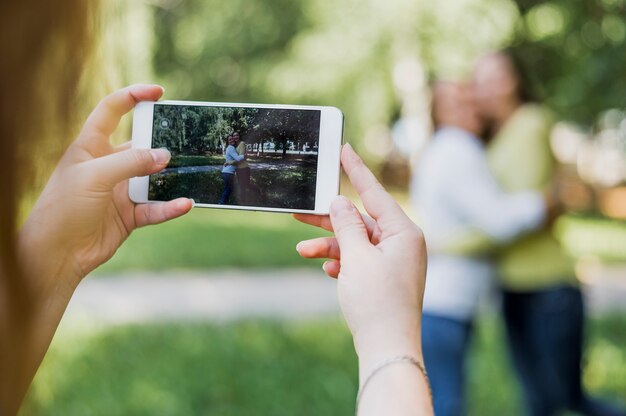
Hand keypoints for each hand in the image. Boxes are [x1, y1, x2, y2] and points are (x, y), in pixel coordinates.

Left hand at [20, 84, 192, 286]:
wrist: (57, 253)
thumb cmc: (64, 208)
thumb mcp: (94, 176)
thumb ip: (131, 162)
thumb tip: (165, 155)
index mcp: (91, 146)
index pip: (111, 111)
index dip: (133, 97)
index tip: (158, 92)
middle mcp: (108, 165)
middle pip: (141, 145)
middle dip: (161, 143)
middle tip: (184, 141)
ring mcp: (120, 190)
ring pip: (153, 178)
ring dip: (171, 178)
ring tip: (189, 173)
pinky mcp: (130, 215)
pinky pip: (156, 207)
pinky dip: (171, 207)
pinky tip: (185, 203)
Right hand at [294, 144, 426, 371]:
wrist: (387, 348)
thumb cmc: (377, 301)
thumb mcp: (356, 257)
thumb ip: (346, 225)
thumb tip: (341, 202)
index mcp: (404, 232)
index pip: (375, 193)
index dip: (356, 171)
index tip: (344, 149)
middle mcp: (402, 243)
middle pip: (360, 220)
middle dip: (329, 220)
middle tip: (300, 211)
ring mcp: (394, 262)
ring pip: (356, 243)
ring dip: (329, 246)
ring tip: (302, 249)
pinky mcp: (384, 278)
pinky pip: (359, 261)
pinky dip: (341, 263)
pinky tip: (327, 271)